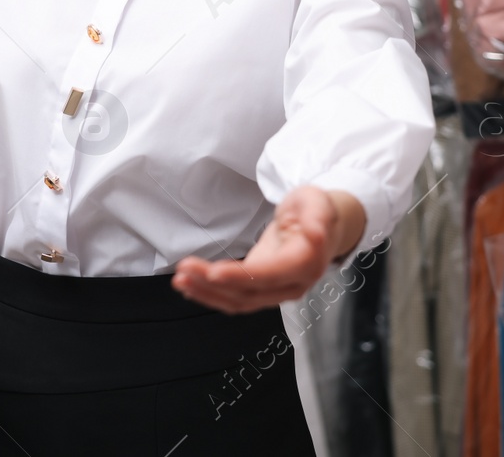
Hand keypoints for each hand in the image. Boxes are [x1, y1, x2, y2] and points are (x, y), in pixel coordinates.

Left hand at [170, 187, 364, 313]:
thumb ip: (317, 217)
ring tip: (180, 280)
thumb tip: (315, 232)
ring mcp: (276, 291)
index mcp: (305, 264)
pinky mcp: (261, 289)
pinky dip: (211, 296)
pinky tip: (191, 288)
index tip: (214, 272)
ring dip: (207, 293)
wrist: (322, 227)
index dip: (241, 277)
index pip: (269, 275)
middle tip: (184, 270)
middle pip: (249, 293)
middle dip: (213, 284)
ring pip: (238, 301)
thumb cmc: (316, 211)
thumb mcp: (318, 203)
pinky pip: (235, 299)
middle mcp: (291, 285)